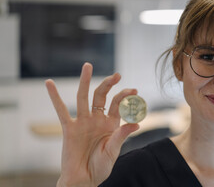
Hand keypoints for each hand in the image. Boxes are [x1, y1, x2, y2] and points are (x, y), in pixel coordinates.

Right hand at [45, 63, 138, 186]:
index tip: (134, 91)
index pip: (118, 104)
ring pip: (83, 97)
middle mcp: (97, 119)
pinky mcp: (69, 128)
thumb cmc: (101, 167)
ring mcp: (83, 122)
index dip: (125, 97)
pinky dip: (54, 97)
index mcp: (111, 123)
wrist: (84, 179)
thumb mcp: (113, 151)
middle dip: (109, 84)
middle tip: (117, 74)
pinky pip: (60, 110)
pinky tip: (49, 83)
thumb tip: (137, 123)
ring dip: (85, 81)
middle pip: (101, 96)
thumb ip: (121, 136)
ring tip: (87, 66)